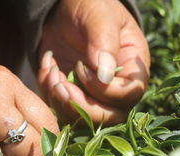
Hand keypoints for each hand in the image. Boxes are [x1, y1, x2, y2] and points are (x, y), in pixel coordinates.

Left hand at [38, 0, 149, 124]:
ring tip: (51, 73)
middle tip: (60, 85)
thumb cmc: (88, 7)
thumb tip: (104, 75)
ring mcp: (92, 95)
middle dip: (82, 106)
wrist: (63, 11)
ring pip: (83, 120)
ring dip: (62, 102)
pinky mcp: (71, 96)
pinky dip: (49, 95)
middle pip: (110, 117)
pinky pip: (61, 110)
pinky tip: (47, 69)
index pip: (129, 95)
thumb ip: (104, 41)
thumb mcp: (98, 14)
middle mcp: (115, 87)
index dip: (104, 90)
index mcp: (132, 67)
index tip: (82, 67)